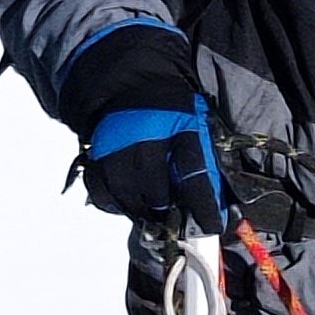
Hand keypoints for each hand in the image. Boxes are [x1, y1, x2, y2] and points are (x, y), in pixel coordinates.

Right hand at [62, 27, 223, 237]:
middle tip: (175, 222)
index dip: (204, 204)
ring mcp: (117, 148)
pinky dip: (118, 205)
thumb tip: (217, 207)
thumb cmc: (170, 113)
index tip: (212, 226)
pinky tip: (130, 203)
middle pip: (156, 189)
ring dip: (143, 213)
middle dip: (167, 212)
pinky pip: (104, 193)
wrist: (132, 87)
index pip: (194, 172)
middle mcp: (146, 137)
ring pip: (128, 196)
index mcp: (180, 127)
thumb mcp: (197, 128)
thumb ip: (206, 163)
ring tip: (154, 216)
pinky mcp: (97, 157)